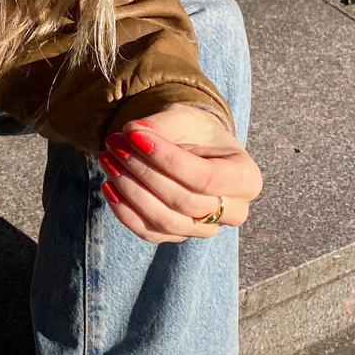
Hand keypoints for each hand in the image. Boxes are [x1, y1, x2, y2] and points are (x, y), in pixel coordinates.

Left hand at [99, 104, 261, 245]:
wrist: (194, 150)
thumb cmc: (196, 132)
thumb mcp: (185, 118)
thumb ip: (163, 123)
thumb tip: (133, 130)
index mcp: (246, 178)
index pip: (206, 178)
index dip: (167, 160)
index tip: (134, 136)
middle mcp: (234, 210)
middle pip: (184, 201)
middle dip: (143, 172)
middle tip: (114, 145)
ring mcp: (207, 229)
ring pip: (166, 221)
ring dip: (131, 192)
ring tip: (108, 161)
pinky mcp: (180, 236)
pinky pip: (151, 233)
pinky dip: (125, 212)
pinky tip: (108, 186)